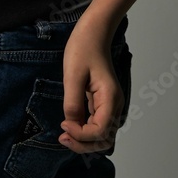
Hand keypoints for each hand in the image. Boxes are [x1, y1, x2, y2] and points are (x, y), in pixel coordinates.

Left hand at [59, 22, 124, 153]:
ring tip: (65, 134)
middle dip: (83, 144)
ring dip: (85, 141)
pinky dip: (85, 132)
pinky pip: (97, 126)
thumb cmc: (83, 48)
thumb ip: (72, 102)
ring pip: (102, 137)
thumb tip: (71, 124)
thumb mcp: (72, 75)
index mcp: (110, 98)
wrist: (93, 33)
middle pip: (104, 140)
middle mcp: (115, 105)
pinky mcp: (103, 103)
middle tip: (62, 136)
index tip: (63, 123)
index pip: (99, 131)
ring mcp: (110, 105)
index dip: (80, 134)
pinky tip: (70, 125)